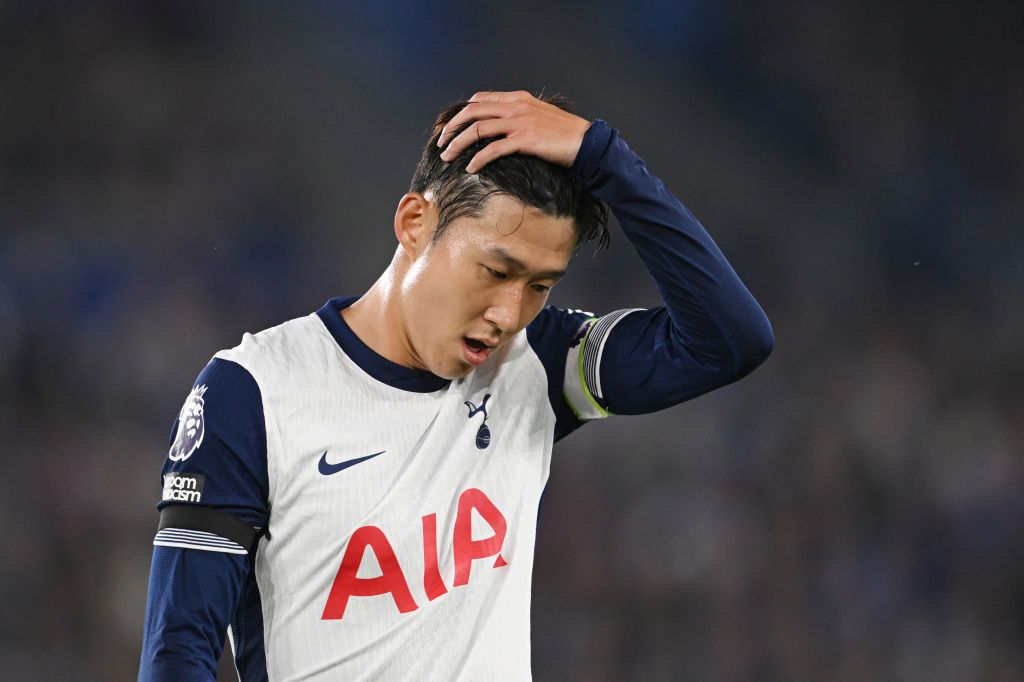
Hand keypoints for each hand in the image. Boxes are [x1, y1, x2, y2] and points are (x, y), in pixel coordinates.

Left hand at [436, 90, 591, 173]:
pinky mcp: (525, 140)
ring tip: (447, 157)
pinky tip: (470, 169)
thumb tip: (502, 126)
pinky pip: (493, 149)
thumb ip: (520, 115)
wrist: (586, 142)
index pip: (480, 100)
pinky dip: (478, 159)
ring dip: (458, 144)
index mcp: (518, 98)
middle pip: (473, 112)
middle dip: (452, 127)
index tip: (451, 128)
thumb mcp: (540, 116)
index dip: (461, 113)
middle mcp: (516, 106)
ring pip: (478, 129)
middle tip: (441, 143)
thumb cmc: (565, 134)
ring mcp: (520, 122)